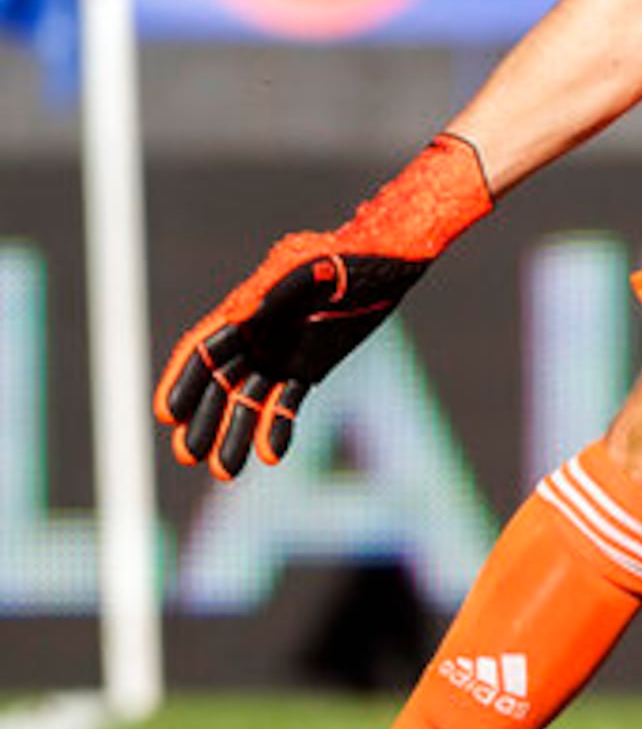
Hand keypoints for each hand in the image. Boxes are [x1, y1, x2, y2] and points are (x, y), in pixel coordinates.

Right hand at [157, 136, 491, 477]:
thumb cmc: (345, 257)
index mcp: (244, 312)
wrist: (386, 263)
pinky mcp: (306, 370)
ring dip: (234, 434)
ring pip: (247, 402)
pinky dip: (277, 428)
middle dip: (201, 419)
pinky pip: (285, 405)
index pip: (202, 352)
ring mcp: (278, 356)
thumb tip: (240, 311)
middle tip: (186, 455)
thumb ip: (277, 290)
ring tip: (225, 471)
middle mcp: (253, 338)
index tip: (167, 414)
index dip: (183, 382)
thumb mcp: (311, 268)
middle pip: (217, 385)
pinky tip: (269, 455)